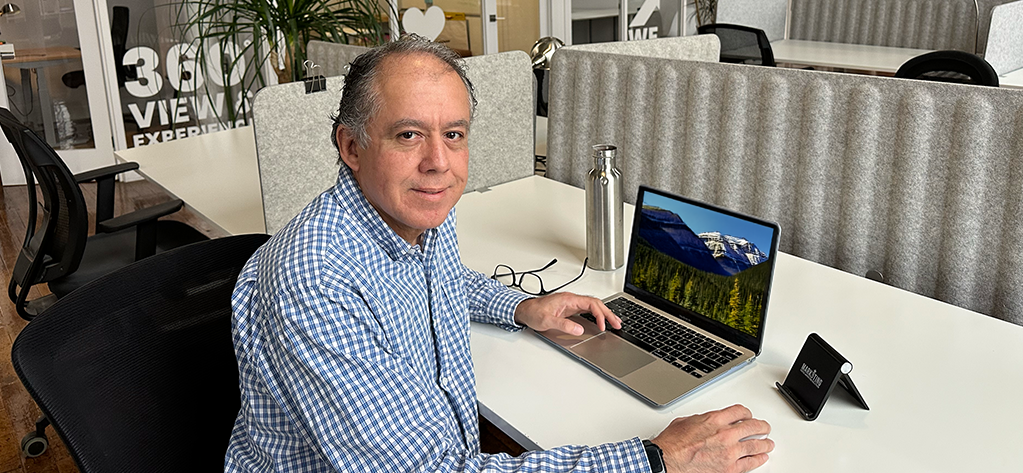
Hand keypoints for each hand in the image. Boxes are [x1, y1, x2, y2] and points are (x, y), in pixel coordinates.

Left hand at [513, 292, 620, 333]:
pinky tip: (601, 321)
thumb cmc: (533, 312)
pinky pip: (588, 310)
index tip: (603, 326)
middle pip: (596, 304)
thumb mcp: (546, 320)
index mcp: (568, 299)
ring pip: (593, 306)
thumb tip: (579, 329)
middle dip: (608, 314)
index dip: (600, 315)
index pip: (591, 303)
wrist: (523, 310)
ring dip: (605, 314)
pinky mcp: (569, 309)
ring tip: (615, 323)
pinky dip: (597, 315)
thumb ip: (563, 324)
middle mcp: (572, 300)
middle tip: (618, 324)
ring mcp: (571, 304)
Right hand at [652, 404, 773, 472]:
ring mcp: (729, 452)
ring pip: (755, 445)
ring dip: (764, 444)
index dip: (746, 413)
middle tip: (764, 428)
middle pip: (753, 426)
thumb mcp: (686, 422)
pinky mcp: (729, 468)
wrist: (667, 461)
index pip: (740, 411)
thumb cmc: (672, 444)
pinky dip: (758, 459)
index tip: (748, 416)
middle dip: (761, 426)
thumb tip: (708, 422)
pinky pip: (750, 463)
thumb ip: (703, 420)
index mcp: (714, 419)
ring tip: (768, 443)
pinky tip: (761, 457)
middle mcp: (725, 434)